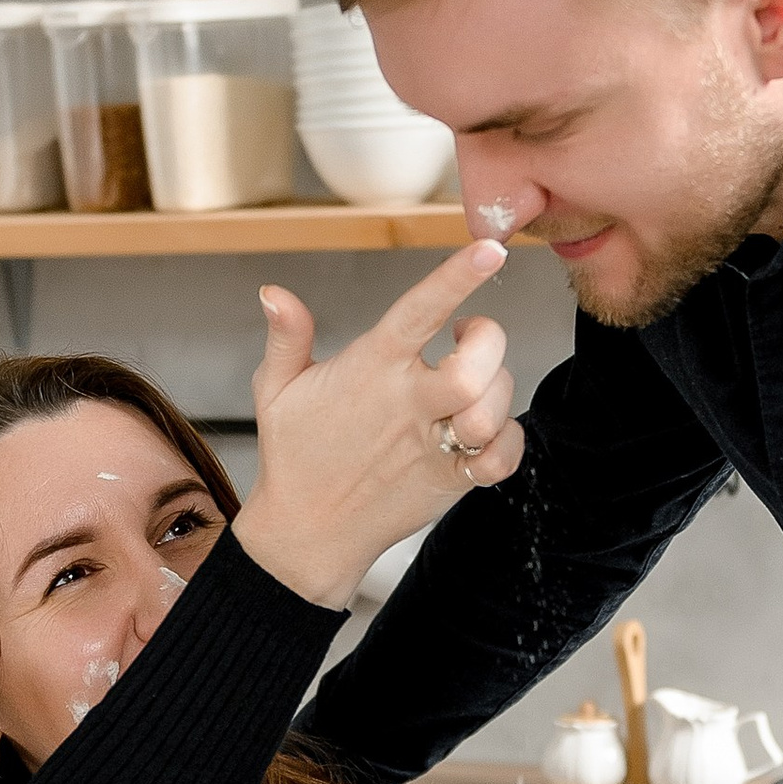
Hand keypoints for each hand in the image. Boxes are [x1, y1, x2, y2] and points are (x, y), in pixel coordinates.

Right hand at [234, 240, 527, 611]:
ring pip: (492, 407)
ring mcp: (432, 445)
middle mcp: (407, 404)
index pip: (419, 311)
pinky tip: (485, 432)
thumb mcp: (276, 389)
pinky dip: (507, 442)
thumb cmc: (293, 457)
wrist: (307, 534)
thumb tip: (274, 292)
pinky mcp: (450, 481)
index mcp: (370, 370)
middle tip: (471, 337)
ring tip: (474, 386)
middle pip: (474, 365)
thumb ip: (287, 337)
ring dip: (498, 389)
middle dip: (489, 340)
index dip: (457, 277)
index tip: (492, 249)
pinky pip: (502, 458)